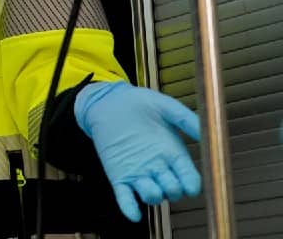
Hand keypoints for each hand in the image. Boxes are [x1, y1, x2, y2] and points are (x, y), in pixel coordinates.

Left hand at [75, 81, 202, 221]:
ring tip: (148, 184)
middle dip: (173, 190)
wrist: (108, 101)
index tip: (192, 185)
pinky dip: (129, 207)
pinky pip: (125, 197)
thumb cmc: (138, 103)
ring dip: (153, 195)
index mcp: (173, 153)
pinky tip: (133, 213)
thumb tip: (207, 132)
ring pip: (152, 196)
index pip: (189, 177)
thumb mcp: (165, 107)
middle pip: (173, 190)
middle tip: (167, 179)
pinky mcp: (119, 175)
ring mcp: (138, 172)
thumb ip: (186, 119)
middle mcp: (158, 166)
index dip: (192, 184)